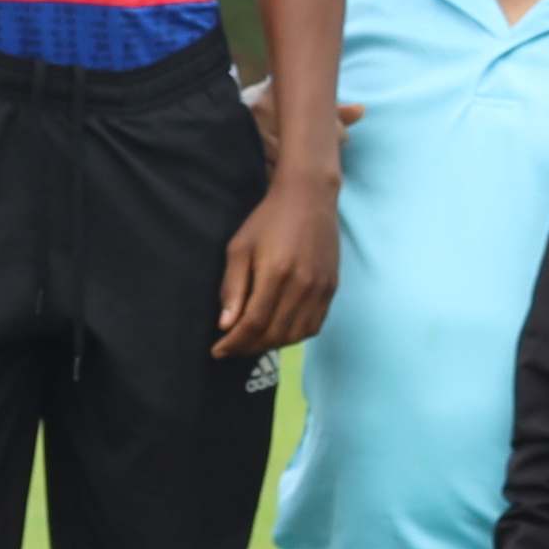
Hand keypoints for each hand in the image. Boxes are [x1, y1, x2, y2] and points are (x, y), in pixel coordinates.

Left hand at [212, 167, 340, 360]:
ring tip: (251, 342)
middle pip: (274, 334)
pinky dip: (294, 336)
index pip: (253, 324)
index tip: (217, 351)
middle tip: (230, 349)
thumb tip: (226, 325)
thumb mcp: (239, 248)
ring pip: (295, 335)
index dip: (234, 343)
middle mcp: (303, 285)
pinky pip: (314, 325)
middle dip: (248, 347)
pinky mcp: (331, 288)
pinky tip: (277, 332)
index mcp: (276, 274)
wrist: (309, 197)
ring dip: (271, 345)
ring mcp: (321, 288)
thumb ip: (232, 288)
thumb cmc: (267, 220)